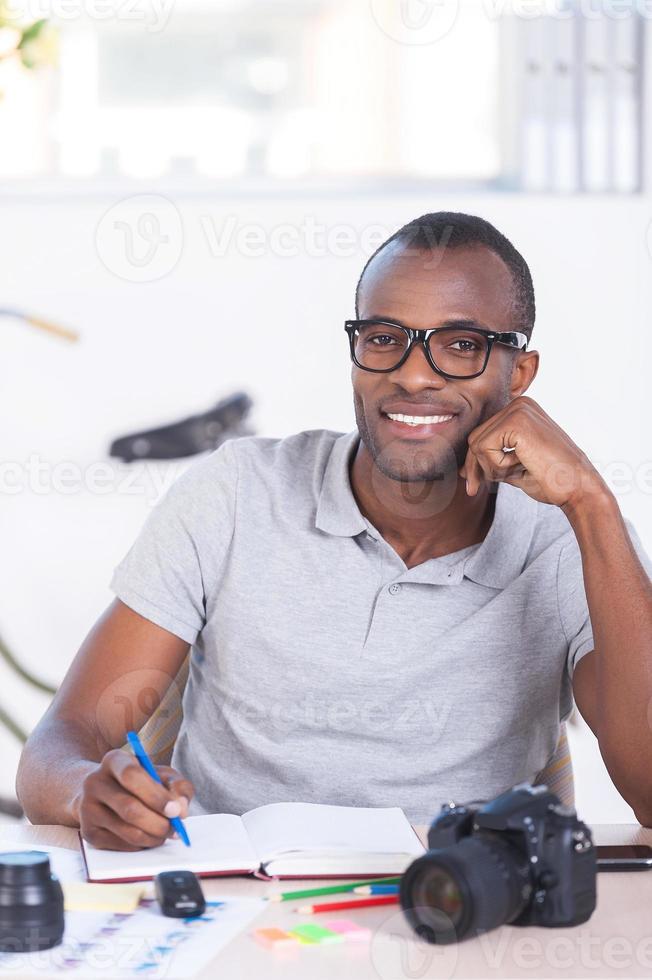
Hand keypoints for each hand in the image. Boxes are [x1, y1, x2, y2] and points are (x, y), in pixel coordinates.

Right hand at [74, 749, 194, 850]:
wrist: (103, 794)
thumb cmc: (139, 783)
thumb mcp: (161, 775)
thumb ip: (177, 786)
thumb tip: (181, 809)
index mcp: (114, 760)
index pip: (131, 775)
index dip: (155, 795)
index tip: (175, 810)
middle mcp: (95, 782)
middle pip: (129, 808)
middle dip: (158, 822)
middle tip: (176, 828)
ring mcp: (87, 808)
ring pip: (127, 830)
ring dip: (153, 837)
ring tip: (165, 833)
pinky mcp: (88, 832)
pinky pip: (120, 845)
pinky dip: (141, 845)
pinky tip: (148, 836)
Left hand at [459, 395, 607, 510]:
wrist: (578, 488)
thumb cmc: (551, 479)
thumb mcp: (513, 466)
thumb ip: (491, 461)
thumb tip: (462, 470)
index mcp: (521, 410)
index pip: (481, 435)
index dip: (475, 463)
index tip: (472, 485)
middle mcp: (519, 403)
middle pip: (474, 438)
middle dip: (475, 468)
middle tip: (476, 489)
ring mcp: (519, 409)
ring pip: (476, 444)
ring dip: (491, 469)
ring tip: (520, 470)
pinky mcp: (517, 421)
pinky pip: (484, 449)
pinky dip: (497, 467)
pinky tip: (523, 465)